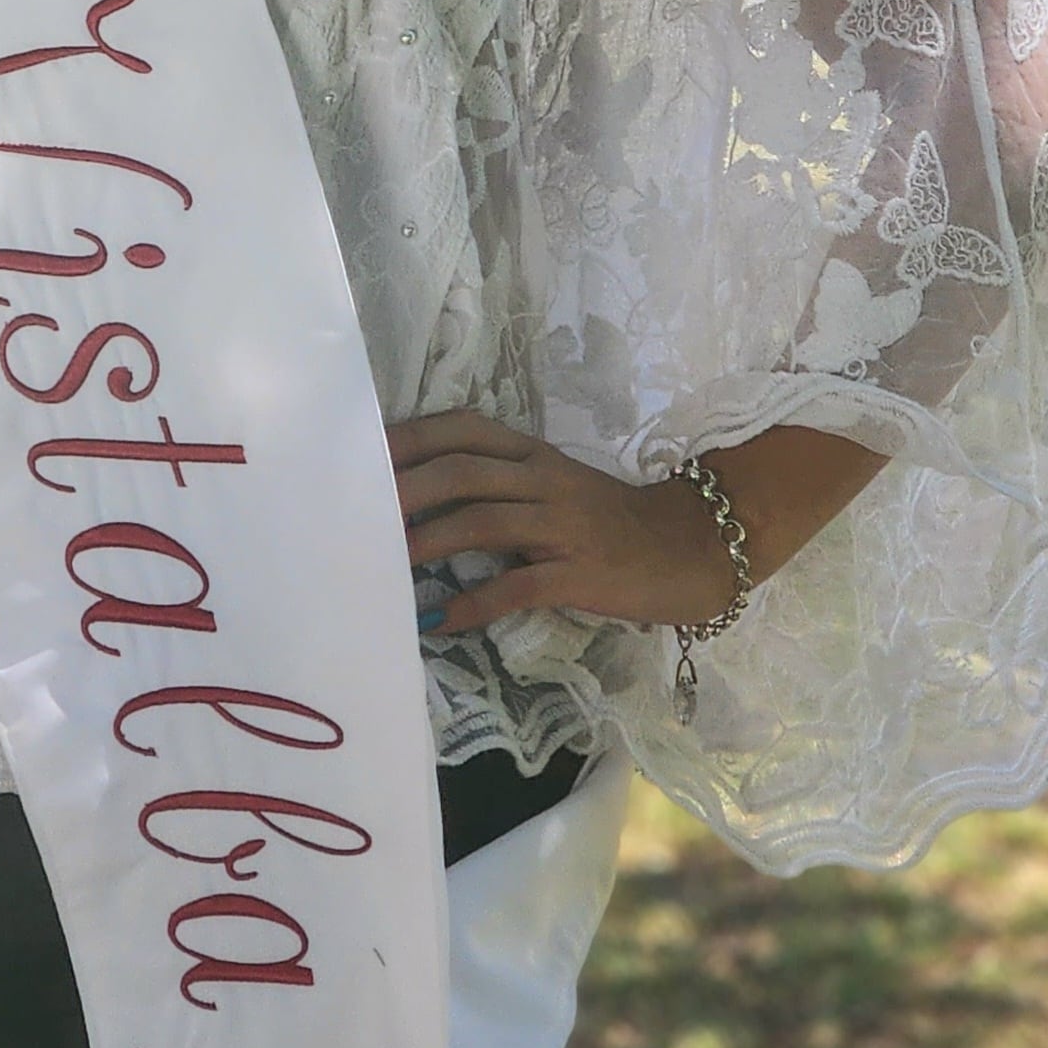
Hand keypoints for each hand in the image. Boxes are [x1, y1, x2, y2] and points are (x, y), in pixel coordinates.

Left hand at [388, 408, 738, 636]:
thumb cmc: (609, 521)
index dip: (411, 439)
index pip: (463, 430)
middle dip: (406, 488)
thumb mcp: (554, 485)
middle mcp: (544, 480)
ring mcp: (563, 525)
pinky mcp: (580, 572)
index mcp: (534, 455)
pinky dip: (475, 602)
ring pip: (484, 521)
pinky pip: (519, 586)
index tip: (362, 454)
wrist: (689, 547)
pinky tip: (441, 618)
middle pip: (463, 472)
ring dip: (430, 541)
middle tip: (357, 509)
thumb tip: (419, 499)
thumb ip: (499, 483)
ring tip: (387, 561)